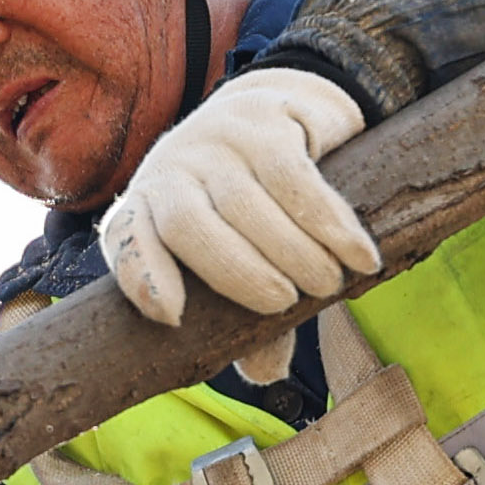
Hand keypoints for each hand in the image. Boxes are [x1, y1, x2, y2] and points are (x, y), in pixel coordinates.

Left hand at [96, 66, 380, 324]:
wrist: (278, 111)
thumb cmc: (251, 208)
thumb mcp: (242, 257)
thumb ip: (248, 319)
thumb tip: (266, 373)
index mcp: (146, 206)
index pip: (126, 239)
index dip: (143, 276)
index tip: (171, 315)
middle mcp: (170, 167)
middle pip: (189, 225)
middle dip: (238, 274)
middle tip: (285, 303)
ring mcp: (214, 138)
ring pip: (246, 203)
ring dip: (294, 253)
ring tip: (328, 285)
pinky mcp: (264, 119)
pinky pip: (296, 178)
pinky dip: (331, 224)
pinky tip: (357, 255)